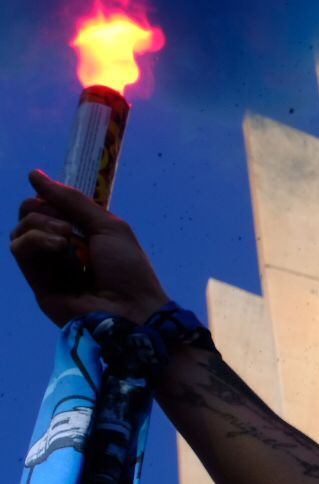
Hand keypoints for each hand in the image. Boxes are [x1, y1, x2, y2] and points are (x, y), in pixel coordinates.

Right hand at [11, 170, 168, 325]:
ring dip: (40, 226)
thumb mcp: (107, 226)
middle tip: (67, 226)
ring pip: (20, 232)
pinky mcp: (38, 285)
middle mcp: (61, 251)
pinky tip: (59, 248)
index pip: (49, 208)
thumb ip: (71, 200)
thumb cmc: (128, 269)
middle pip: (28, 216)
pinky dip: (35, 241)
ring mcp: (48, 269)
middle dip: (42, 210)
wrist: (132, 310)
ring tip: (66, 240)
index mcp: (81, 237)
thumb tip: (33, 174)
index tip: (62, 204)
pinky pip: (20, 251)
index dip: (51, 200)